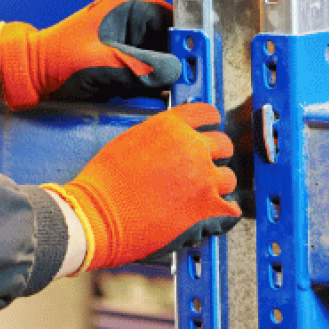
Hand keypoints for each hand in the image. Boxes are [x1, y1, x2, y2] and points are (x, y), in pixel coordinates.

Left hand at [0, 0, 180, 109]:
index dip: (189, 47)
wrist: (31, 74)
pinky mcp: (123, 58)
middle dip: (180, 67)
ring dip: (166, 79)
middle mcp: (134, 17)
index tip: (201, 69)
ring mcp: (129, 38)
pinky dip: (153, 85)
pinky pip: (148, 71)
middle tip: (193, 90)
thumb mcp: (105, 64)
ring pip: (162, 60)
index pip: (176, 23)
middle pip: (172, 43)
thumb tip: (179, 73)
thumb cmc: (59, 60)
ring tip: (177, 96)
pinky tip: (159, 98)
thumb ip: (143, 68)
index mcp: (132, 4)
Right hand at [43, 103, 239, 272]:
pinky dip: (223, 211)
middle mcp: (192, 147)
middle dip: (214, 155)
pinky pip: (230, 208)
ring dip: (217, 185)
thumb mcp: (129, 140)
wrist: (98, 215)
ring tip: (202, 193)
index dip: (209, 123)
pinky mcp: (206, 207)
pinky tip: (212, 212)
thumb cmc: (104, 182)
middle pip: (223, 144)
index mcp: (170, 126)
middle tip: (202, 166)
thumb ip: (157, 135)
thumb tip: (169, 140)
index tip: (208, 130)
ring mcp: (202, 178)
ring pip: (228, 178)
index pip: (206, 113)